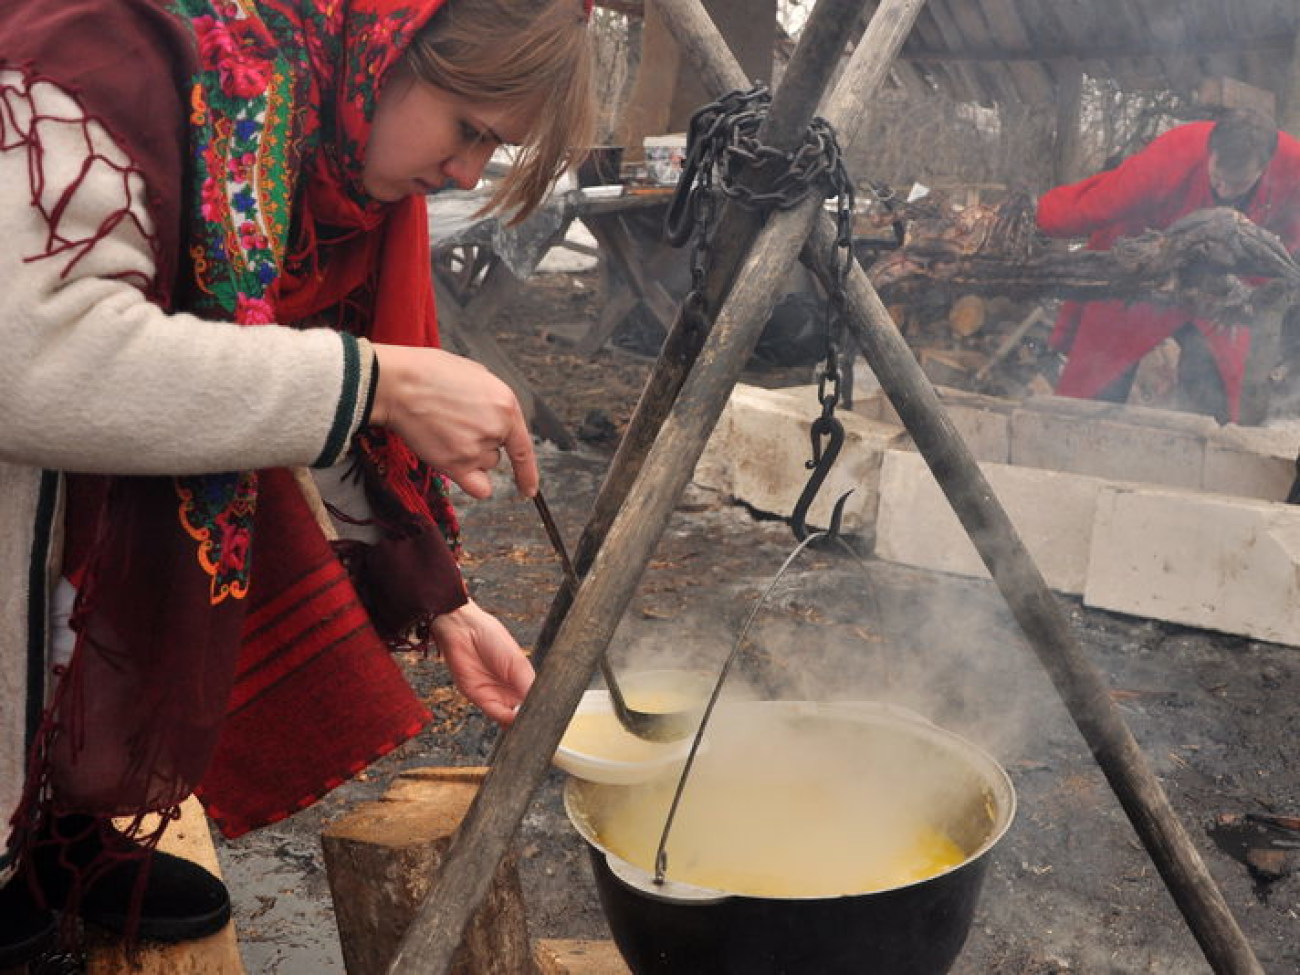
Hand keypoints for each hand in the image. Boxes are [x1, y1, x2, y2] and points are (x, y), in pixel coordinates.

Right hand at [370, 344, 538, 498]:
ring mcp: (476, 449)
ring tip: (444, 431)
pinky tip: (457, 468)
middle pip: (497, 453)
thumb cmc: (429, 374)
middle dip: (481, 442)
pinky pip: (477, 488)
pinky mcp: (455, 464)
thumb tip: (496, 419)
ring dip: (470, 456)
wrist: (397, 383)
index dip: (527, 471)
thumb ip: (493, 402)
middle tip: (453, 422)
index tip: (529, 489)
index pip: (523, 447)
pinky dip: (472, 483)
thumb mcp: (476, 374)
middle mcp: (496, 429)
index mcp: (506, 404)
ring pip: (484, 465)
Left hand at [431, 599, 534, 724]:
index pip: (537, 701)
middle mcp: (511, 690)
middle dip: (533, 721)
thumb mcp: (517, 662)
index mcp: (524, 680)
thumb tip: (543, 705)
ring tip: (533, 724)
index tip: (553, 718)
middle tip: (544, 725)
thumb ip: (530, 686)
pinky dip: (508, 721)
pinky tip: (518, 719)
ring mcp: (496, 696)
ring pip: (512, 719)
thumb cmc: (492, 639)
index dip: (544, 710)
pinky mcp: (481, 699)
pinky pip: (497, 715)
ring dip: (521, 724)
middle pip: (525, 713)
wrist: (464, 631)